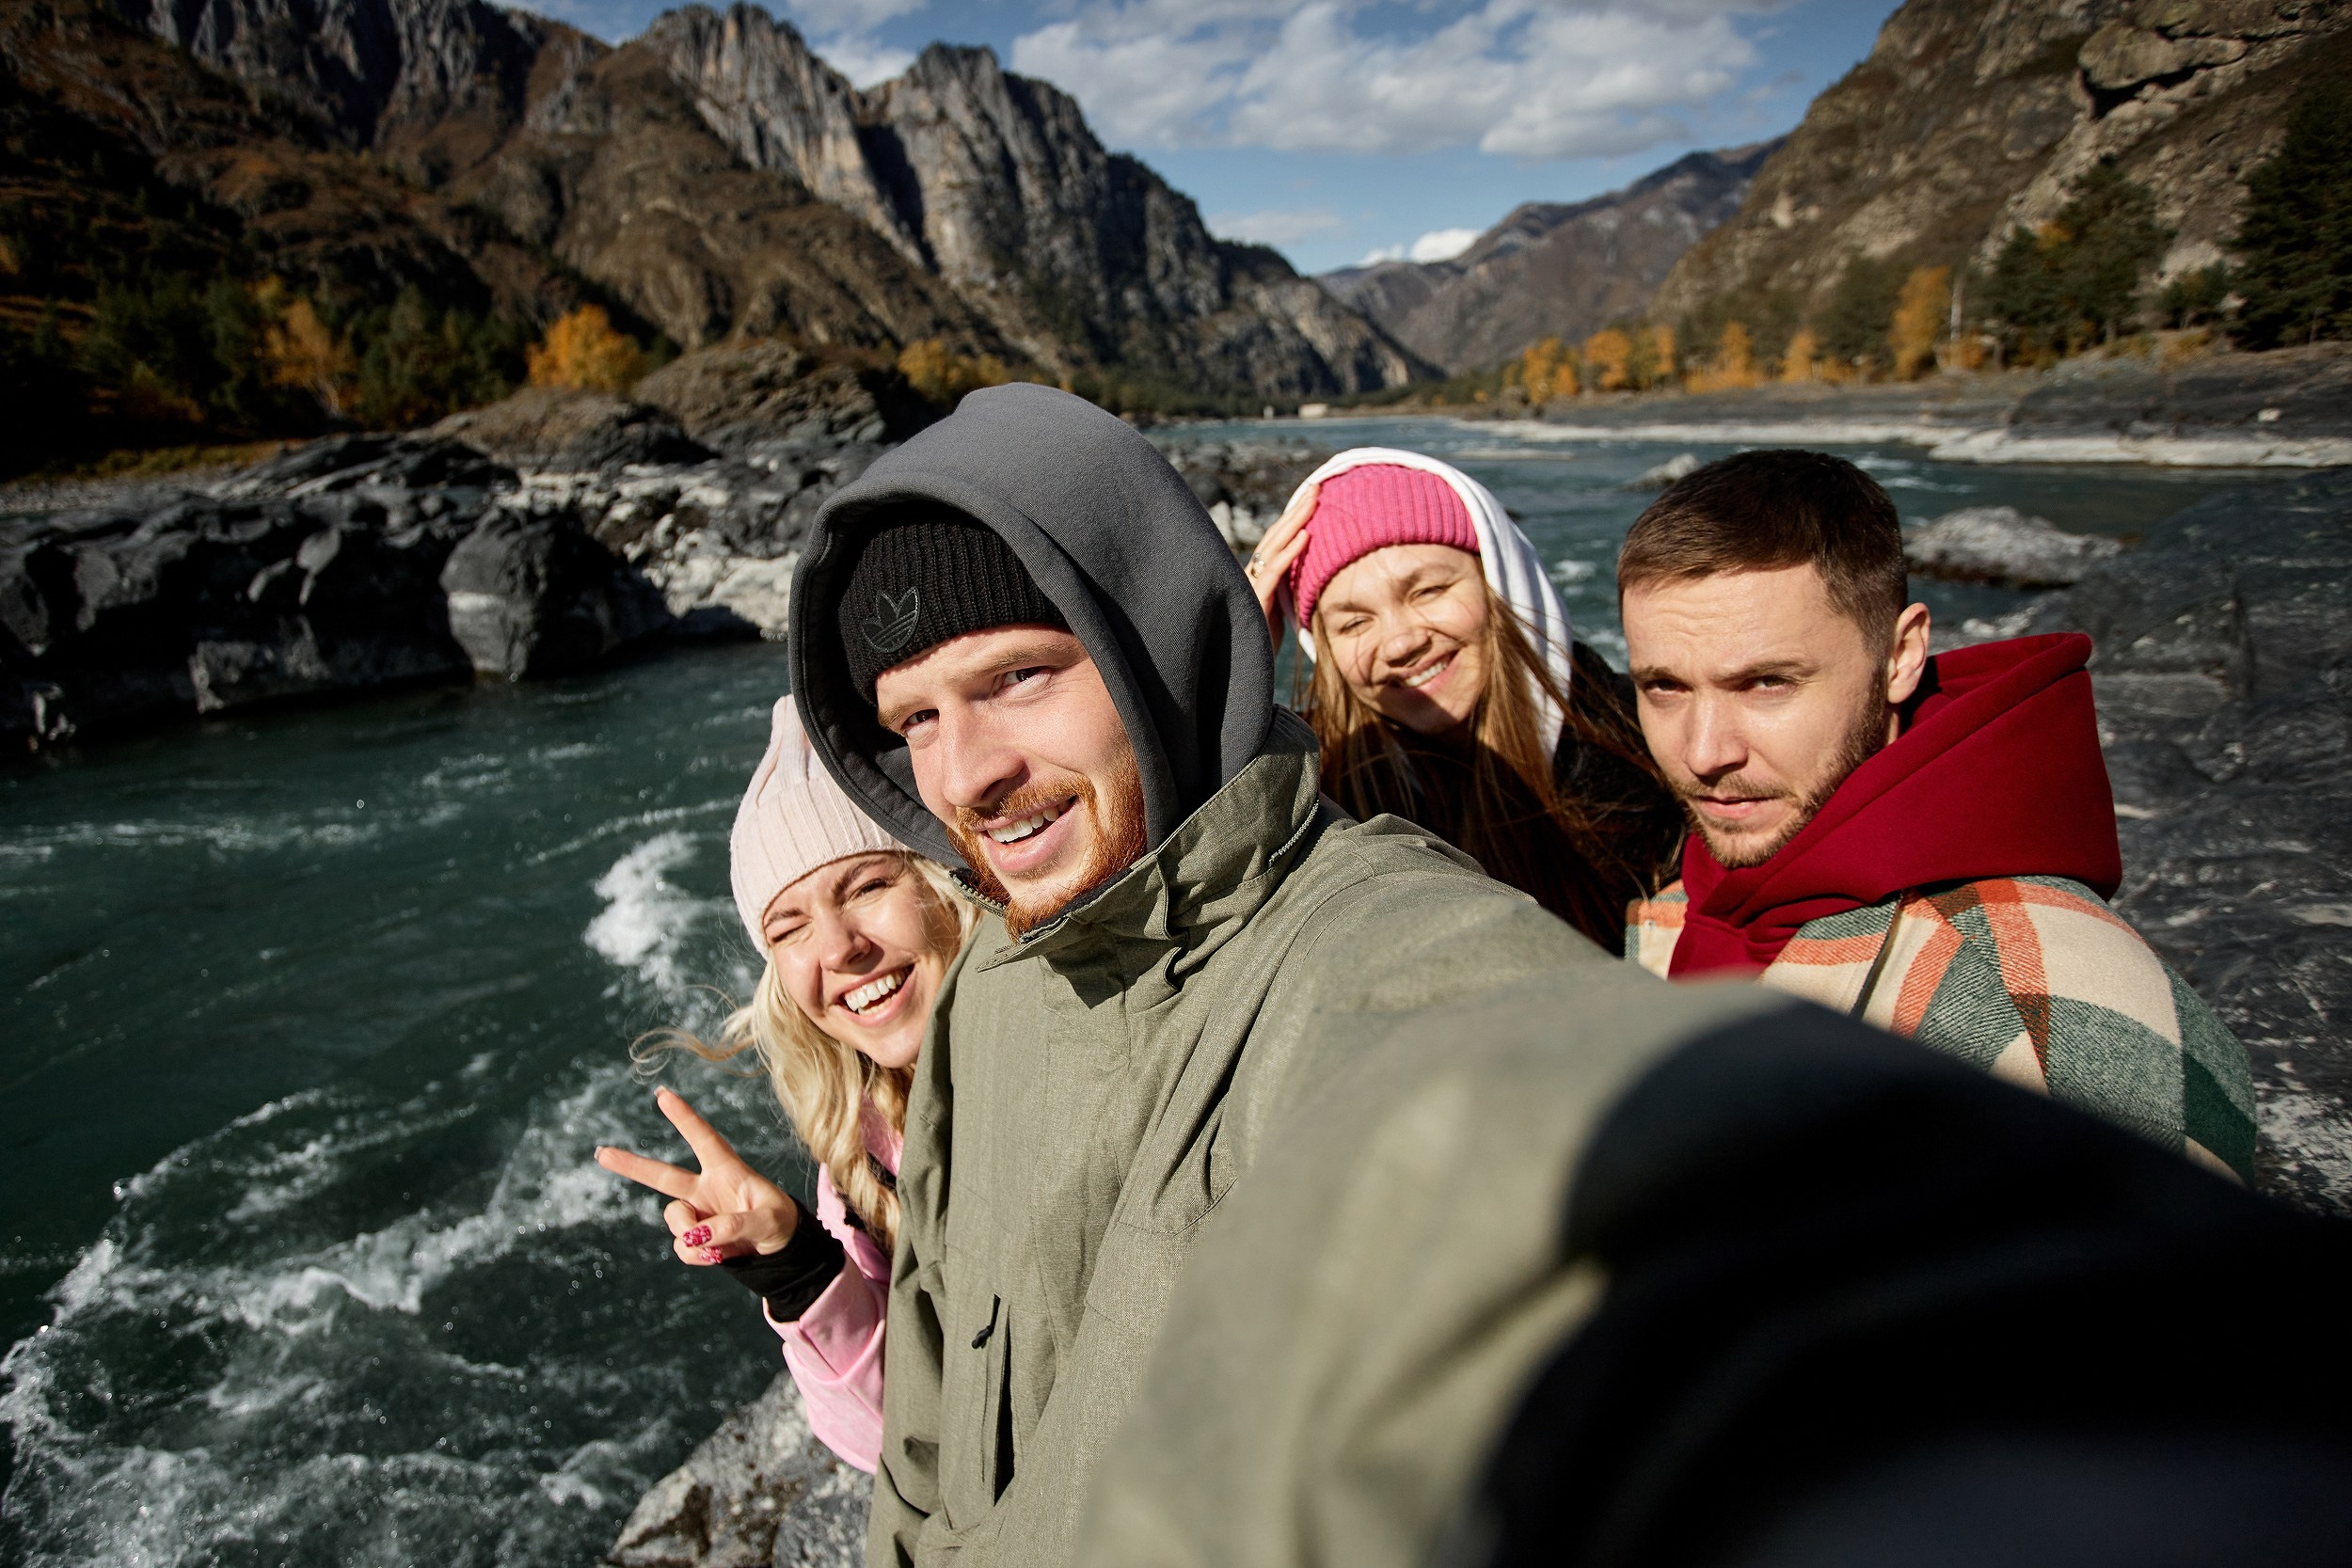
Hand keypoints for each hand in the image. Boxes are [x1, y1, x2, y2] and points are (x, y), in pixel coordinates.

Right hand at [595, 1086, 800, 1265]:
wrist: (780, 1252)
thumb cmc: (780, 1223)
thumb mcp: (768, 1219)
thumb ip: (735, 1224)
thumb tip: (697, 1235)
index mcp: (727, 1170)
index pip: (703, 1139)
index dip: (684, 1117)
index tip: (662, 1094)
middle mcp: (706, 1188)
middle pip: (663, 1175)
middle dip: (631, 1165)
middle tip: (601, 1153)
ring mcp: (697, 1213)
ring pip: (675, 1220)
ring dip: (692, 1234)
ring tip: (721, 1245)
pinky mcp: (695, 1238)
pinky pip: (683, 1247)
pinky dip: (698, 1255)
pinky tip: (719, 1256)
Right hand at [1243, 479, 1316, 651]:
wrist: (1242, 673)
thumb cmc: (1260, 645)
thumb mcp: (1279, 613)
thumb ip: (1288, 593)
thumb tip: (1309, 578)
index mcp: (1258, 577)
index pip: (1277, 541)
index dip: (1294, 519)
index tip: (1313, 498)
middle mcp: (1250, 576)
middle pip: (1276, 535)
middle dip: (1297, 509)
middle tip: (1317, 486)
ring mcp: (1250, 586)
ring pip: (1274, 546)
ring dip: (1296, 521)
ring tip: (1314, 500)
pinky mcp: (1255, 601)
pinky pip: (1275, 572)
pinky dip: (1291, 553)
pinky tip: (1306, 536)